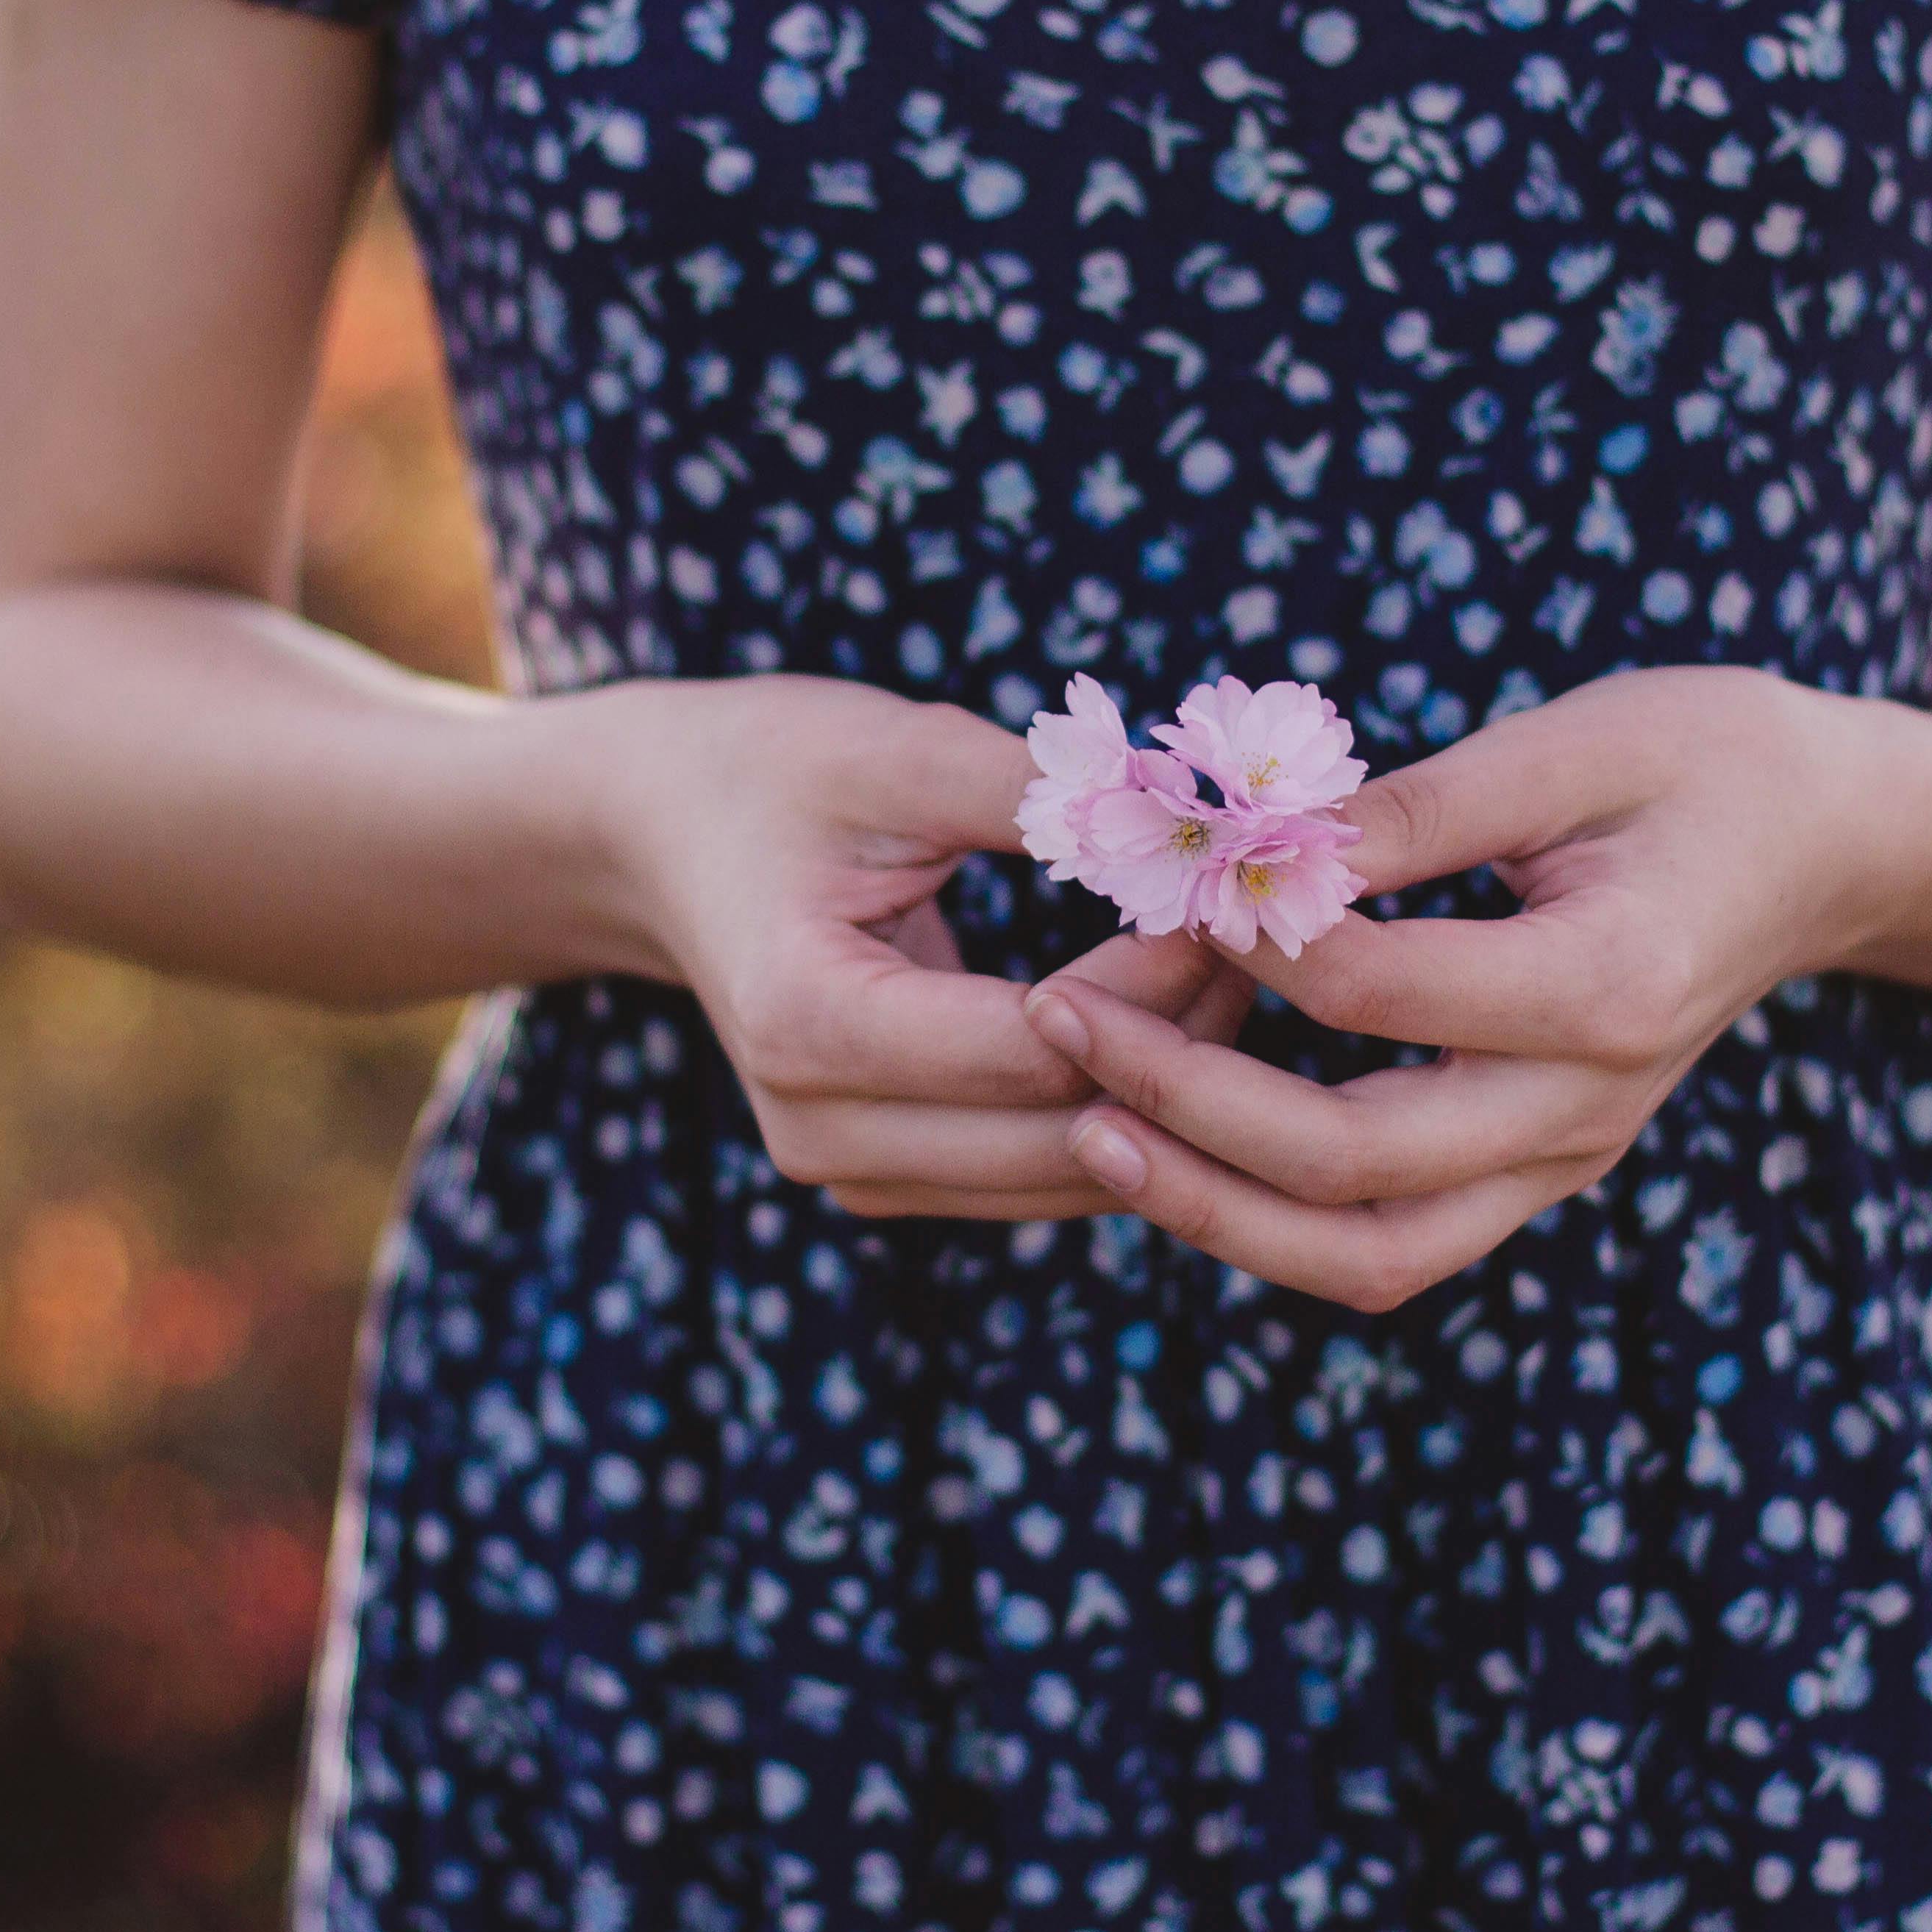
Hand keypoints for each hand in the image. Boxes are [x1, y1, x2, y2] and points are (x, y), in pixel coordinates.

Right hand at [589, 675, 1253, 1219]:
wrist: (657, 837)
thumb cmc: (770, 771)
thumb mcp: (892, 749)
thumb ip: (1039, 793)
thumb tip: (1196, 818)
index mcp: (808, 1021)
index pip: (1042, 1044)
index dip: (1163, 978)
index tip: (1240, 894)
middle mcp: (821, 1129)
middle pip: (1069, 1134)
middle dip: (1189, 1041)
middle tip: (1274, 938)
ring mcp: (851, 1173)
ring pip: (1074, 1176)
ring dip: (1174, 1088)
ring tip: (1237, 966)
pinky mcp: (888, 1181)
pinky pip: (1045, 1177)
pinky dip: (1127, 1110)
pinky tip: (1180, 1018)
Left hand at [1018, 667, 1898, 1307]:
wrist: (1829, 846)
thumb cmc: (1709, 761)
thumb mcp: (1576, 740)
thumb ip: (1417, 805)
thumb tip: (1256, 841)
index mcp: (1605, 985)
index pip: (1375, 993)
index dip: (1244, 938)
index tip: (1157, 873)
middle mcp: (1586, 1107)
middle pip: (1353, 1166)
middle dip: (1182, 1103)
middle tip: (1055, 1017)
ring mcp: (1563, 1160)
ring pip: (1365, 1254)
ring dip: (1210, 1206)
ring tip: (1084, 1127)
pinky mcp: (1536, 1175)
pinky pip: (1389, 1247)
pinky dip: (1270, 1219)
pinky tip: (1172, 1148)